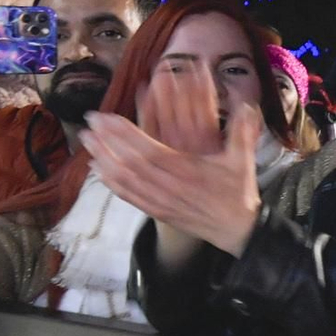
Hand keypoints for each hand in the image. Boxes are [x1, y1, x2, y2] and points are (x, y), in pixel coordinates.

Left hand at [82, 66, 264, 257]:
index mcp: (188, 171)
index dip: (123, 133)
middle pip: (129, 163)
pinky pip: (128, 197)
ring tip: (88, 142)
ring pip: (125, 180)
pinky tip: (98, 170)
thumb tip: (247, 105)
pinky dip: (111, 183)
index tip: (105, 117)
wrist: (237, 230)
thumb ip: (242, 132)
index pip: (147, 149)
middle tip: (89, 123)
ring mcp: (161, 201)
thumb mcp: (243, 160)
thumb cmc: (238, 191)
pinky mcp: (157, 211)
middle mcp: (169, 187)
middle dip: (107, 141)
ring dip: (103, 159)